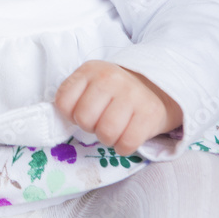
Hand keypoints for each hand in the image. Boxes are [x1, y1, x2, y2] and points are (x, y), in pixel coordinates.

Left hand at [54, 60, 181, 155]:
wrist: (158, 87)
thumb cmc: (116, 91)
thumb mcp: (92, 83)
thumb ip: (74, 96)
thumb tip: (60, 122)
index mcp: (90, 70)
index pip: (63, 103)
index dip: (70, 114)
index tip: (84, 112)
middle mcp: (110, 78)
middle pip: (84, 119)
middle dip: (90, 127)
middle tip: (102, 121)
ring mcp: (132, 94)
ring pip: (105, 133)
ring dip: (108, 139)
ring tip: (115, 128)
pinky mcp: (150, 113)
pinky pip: (126, 144)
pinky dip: (124, 147)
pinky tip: (128, 136)